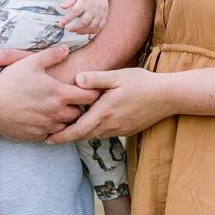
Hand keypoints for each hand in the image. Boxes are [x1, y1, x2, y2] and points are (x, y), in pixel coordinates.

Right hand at [0, 45, 100, 141]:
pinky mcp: (38, 136)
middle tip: (74, 100)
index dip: (93, 93)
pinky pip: (53, 134)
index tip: (90, 90)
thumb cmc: (11, 82)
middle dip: (80, 108)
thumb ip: (51, 55)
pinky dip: (52, 128)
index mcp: (60, 94)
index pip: (90, 96)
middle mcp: (58, 113)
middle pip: (81, 113)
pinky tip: (45, 119)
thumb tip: (65, 49)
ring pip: (67, 126)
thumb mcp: (30, 62)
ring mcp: (49, 126)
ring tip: (58, 110)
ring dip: (66, 119)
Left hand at [47, 67, 170, 142]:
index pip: (77, 130)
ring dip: (82, 133)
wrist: (167, 96)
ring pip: (95, 135)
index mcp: (104, 112)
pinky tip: (93, 122)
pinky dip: (95, 131)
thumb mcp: (117, 76)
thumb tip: (76, 79)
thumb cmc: (142, 82)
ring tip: (68, 128)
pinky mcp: (127, 130)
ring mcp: (119, 130)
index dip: (61, 136)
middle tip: (51, 136)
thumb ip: (95, 79)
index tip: (48, 139)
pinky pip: (106, 133)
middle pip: (83, 135)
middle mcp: (110, 125)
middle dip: (67, 136)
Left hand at [60, 0, 108, 34]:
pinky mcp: (104, 15)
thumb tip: (61, 7)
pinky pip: (100, 26)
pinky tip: (87, 32)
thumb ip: (69, 0)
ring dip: (84, 31)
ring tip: (77, 32)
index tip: (61, 24)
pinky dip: (94, 31)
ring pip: (92, 26)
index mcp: (84, 2)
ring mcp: (99, 13)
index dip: (66, 20)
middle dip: (75, 28)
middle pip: (84, 22)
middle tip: (68, 30)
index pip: (74, 13)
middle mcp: (92, 8)